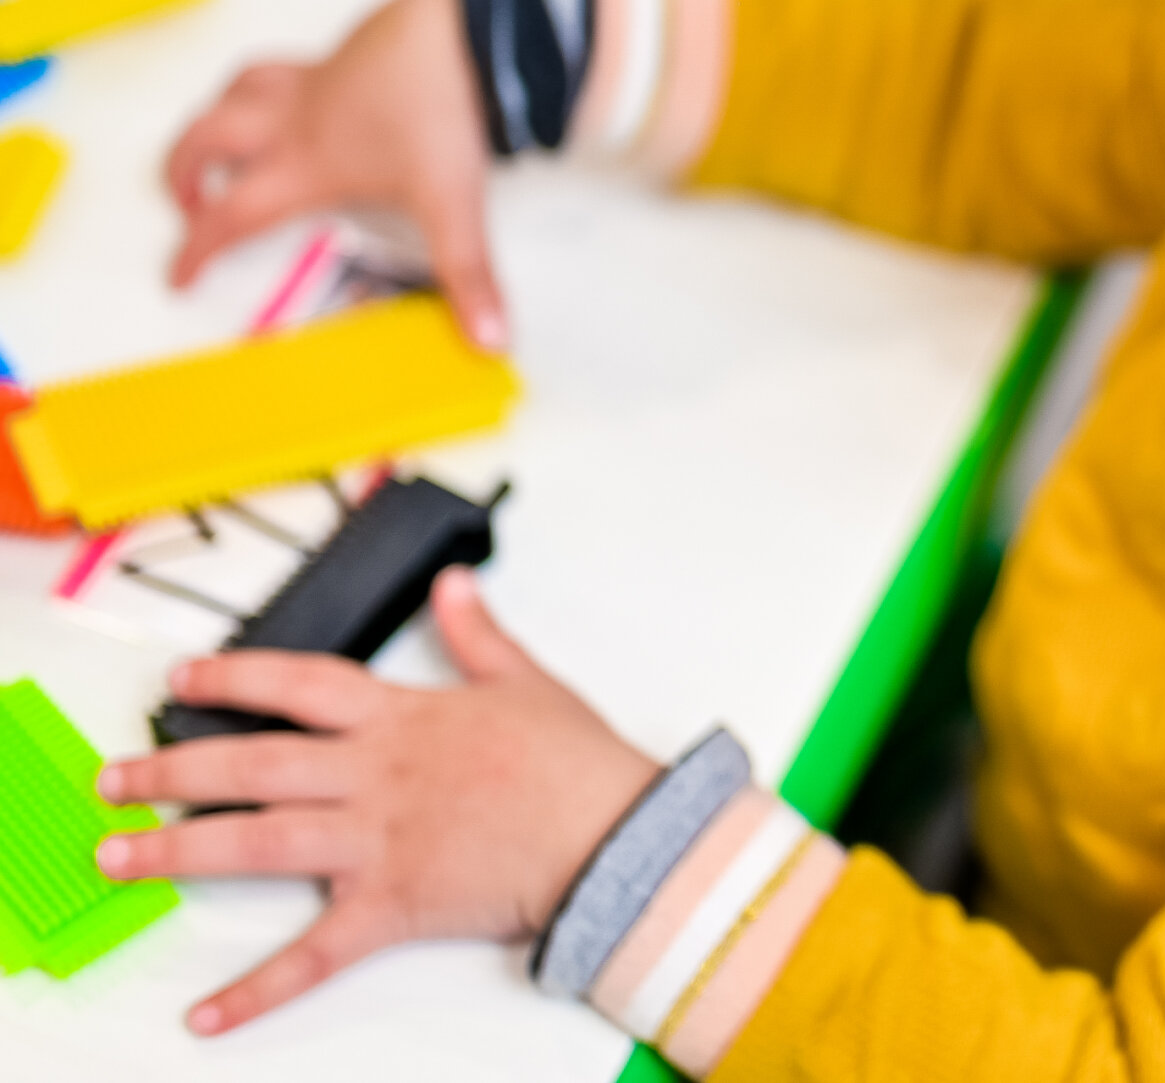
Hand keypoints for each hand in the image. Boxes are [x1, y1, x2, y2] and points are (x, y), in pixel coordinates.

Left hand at [95, 568, 658, 1034]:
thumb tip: (454, 589)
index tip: (184, 680)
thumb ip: (479, 636)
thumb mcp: (528, 683)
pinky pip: (314, 955)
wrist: (614, 832)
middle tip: (114, 780)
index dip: (235, 677)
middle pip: (252, 765)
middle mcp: (374, 776)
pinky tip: (208, 1011)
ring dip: (178, 853)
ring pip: (258, 844)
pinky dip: (258, 989)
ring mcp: (376, 842)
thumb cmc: (576, 764)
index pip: (300, 686)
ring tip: (119, 858)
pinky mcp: (391, 906)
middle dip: (171, 771)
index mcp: (402, 719)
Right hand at [164, 0, 506, 348]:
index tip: (179, 275)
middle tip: (188, 203)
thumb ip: (468, 275)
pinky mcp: (345, 48)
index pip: (232, 217)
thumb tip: (489, 338)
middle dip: (184, 173)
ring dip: (215, 116)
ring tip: (220, 141)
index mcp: (307, 164)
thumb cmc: (447, 108)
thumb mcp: (456, 204)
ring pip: (236, 89)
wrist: (467, 28)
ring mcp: (318, 78)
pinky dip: (269, 82)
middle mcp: (297, 118)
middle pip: (205, 140)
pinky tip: (303, 95)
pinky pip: (285, 63)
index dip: (197, 250)